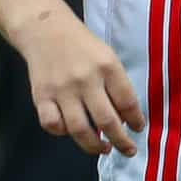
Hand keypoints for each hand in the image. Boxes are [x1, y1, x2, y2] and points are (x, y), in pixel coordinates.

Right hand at [19, 15, 142, 154]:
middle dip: (122, 141)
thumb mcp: (108, 57)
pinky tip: (71, 131)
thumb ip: (117, 84)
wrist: (45, 30)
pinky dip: (62, 133)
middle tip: (129, 150)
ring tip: (104, 148)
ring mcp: (61, 89)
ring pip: (79, 129)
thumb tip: (127, 118)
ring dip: (95, 145)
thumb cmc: (83, 47)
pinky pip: (52, 124)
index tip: (138, 129)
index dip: (136, 121)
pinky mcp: (41, 95)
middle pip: (107, 121)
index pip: (128, 102)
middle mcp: (85, 80)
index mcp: (108, 67)